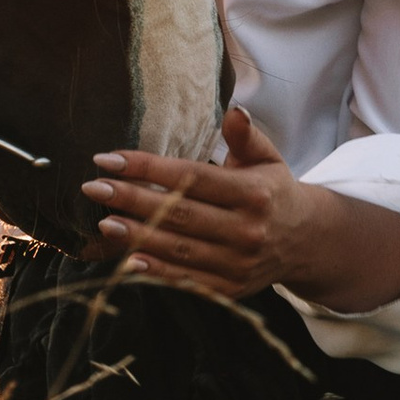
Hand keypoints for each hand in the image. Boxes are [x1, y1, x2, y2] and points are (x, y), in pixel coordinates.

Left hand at [84, 105, 399, 312]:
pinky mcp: (230, 289)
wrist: (306, 242)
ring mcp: (239, 264)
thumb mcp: (267, 158)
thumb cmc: (274, 191)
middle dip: (131, 199)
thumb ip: (245, 136)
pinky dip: (156, 270)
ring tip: (103, 220)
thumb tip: (234, 110)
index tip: (108, 158)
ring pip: (179, 248)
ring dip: (136, 236)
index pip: (191, 178)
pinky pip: (186, 280)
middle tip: (93, 188)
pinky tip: (127, 258)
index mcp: (255, 194)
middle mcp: (248, 231)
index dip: (147, 167)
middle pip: (180, 213)